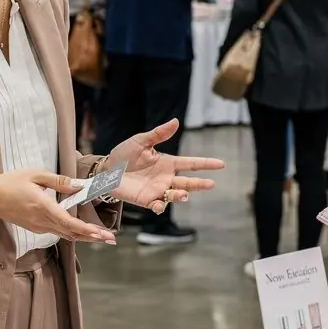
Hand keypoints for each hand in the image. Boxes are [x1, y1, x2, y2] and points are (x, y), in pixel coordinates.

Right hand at [0, 170, 116, 244]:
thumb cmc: (10, 182)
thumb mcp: (35, 175)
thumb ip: (58, 181)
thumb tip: (78, 185)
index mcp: (44, 207)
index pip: (69, 223)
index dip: (87, 230)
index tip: (101, 233)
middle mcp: (42, 221)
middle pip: (71, 233)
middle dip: (92, 237)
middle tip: (111, 239)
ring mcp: (38, 226)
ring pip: (65, 234)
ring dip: (84, 237)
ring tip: (101, 237)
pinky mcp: (35, 227)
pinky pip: (57, 232)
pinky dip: (71, 233)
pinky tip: (81, 231)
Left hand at [105, 120, 223, 214]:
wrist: (106, 171)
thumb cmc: (123, 155)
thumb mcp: (141, 141)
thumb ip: (158, 134)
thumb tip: (176, 121)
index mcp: (167, 163)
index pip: (191, 164)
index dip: (206, 164)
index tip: (221, 164)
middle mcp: (166, 178)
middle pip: (188, 182)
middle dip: (200, 184)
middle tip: (211, 184)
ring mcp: (158, 190)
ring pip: (176, 194)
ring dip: (181, 195)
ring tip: (184, 194)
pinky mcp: (147, 200)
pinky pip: (158, 205)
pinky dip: (161, 206)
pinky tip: (160, 204)